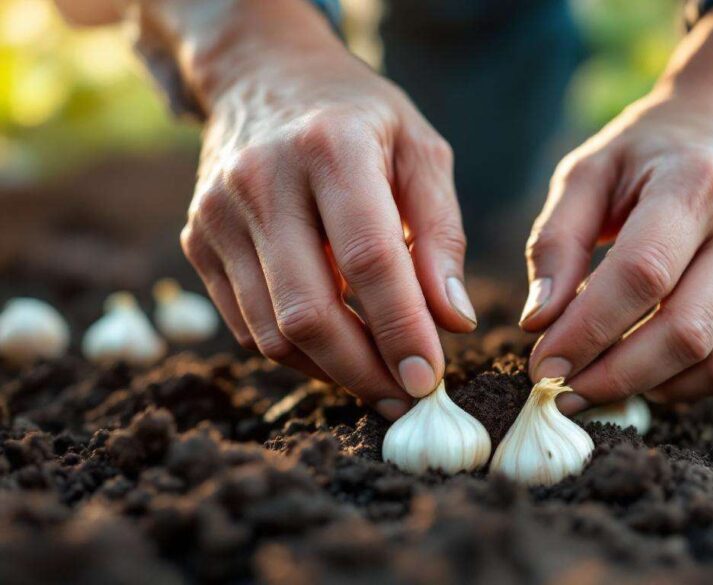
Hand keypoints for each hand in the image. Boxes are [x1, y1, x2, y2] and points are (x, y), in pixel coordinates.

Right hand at [177, 2, 475, 417]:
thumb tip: (453, 320)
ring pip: (273, 332)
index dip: (401, 329)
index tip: (429, 379)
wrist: (263, 75)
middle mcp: (263, 179)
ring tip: (378, 375)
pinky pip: (247, 325)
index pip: (369, 260)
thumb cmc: (360, 117)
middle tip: (405, 394)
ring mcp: (219, 213)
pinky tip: (336, 345)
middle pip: (309, 312)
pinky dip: (297, 351)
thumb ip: (443, 234)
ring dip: (332, 370)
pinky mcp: (198, 239)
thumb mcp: (420, 151)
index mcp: (332, 147)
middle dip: (363, 371)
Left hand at [521, 0, 712, 411]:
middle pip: (686, 332)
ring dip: (658, 390)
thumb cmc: (651, 156)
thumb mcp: (590, 173)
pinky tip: (660, 371)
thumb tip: (539, 323)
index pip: (641, 276)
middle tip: (568, 391)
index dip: (587, 332)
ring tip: (610, 381)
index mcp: (697, 182)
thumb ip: (556, 242)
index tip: (544, 366)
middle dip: (615, 377)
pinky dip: (701, 387)